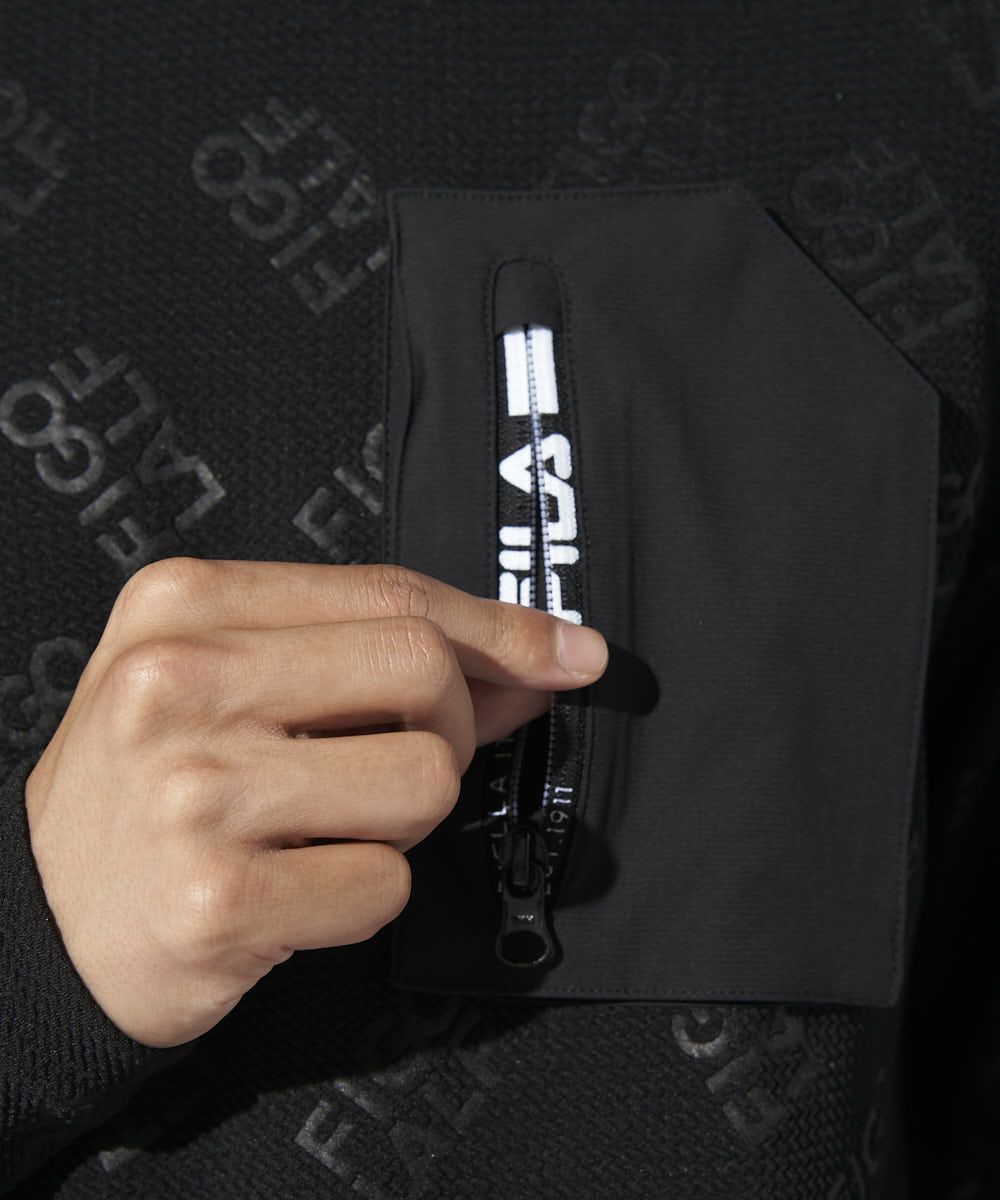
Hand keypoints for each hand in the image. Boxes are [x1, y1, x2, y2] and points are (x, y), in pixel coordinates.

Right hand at [23, 558, 608, 1047]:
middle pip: (423, 671)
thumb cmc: (149, 783)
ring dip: (404, 819)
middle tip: (402, 757)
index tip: (567, 655)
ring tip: (322, 826)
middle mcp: (181, 684)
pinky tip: (295, 887)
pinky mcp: (219, 899)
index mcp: (185, 604)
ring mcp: (197, 793)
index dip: (500, 628)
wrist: (43, 917)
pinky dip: (365, 894)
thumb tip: (530, 664)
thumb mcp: (225, 675)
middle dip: (451, 726)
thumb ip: (364, 652)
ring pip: (423, 784)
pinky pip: (384, 886)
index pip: (392, 593)